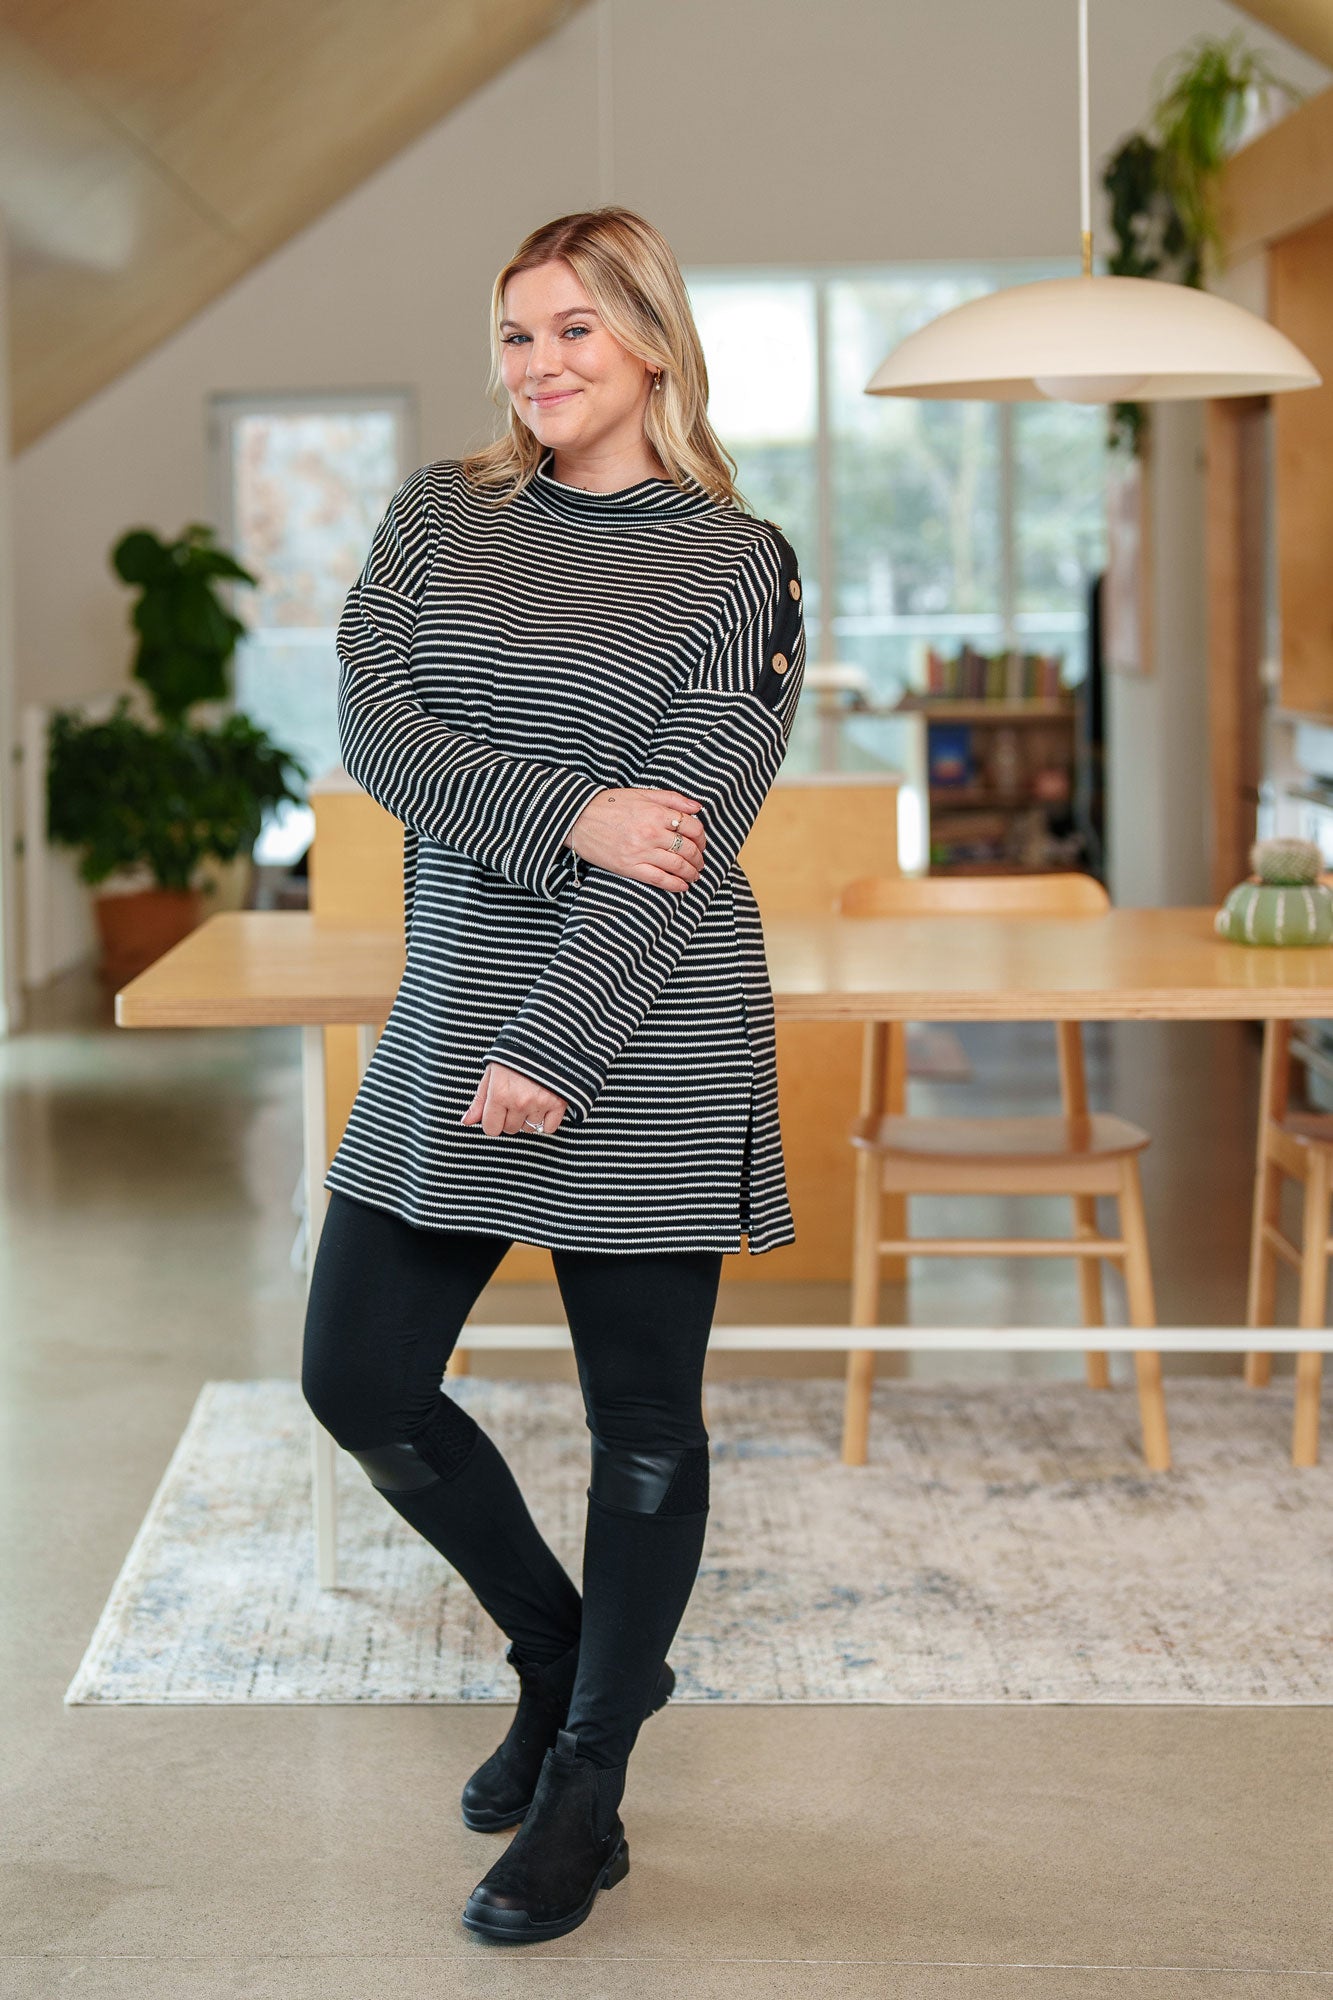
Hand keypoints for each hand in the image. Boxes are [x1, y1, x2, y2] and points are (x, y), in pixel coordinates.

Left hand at [460, 1062, 568, 1136]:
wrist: (546, 1036)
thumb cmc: (516, 1052)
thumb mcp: (492, 1071)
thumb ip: (479, 1099)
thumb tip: (466, 1121)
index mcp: (499, 1093)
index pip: (491, 1129)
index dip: (492, 1121)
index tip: (497, 1111)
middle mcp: (519, 1101)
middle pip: (510, 1129)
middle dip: (510, 1118)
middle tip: (514, 1099)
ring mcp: (540, 1103)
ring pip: (529, 1129)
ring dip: (528, 1118)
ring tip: (529, 1099)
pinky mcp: (559, 1103)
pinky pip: (549, 1128)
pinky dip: (546, 1121)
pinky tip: (542, 1106)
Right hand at [565, 787, 706, 891]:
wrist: (577, 818)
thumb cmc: (609, 804)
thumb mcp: (642, 794)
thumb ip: (672, 798)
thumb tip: (697, 806)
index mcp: (656, 813)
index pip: (693, 827)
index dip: (702, 837)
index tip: (701, 843)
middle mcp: (652, 833)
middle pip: (689, 848)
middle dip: (699, 857)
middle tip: (700, 861)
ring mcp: (641, 852)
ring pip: (678, 866)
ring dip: (691, 873)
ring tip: (694, 875)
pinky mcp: (630, 868)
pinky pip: (660, 880)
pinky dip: (675, 885)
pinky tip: (682, 886)